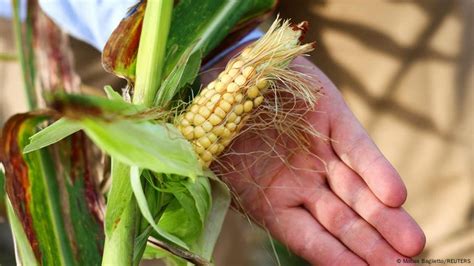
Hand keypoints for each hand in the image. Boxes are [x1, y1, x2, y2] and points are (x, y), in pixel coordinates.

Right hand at [210, 56, 425, 264]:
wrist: (224, 69)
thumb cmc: (214, 121)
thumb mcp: (218, 161)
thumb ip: (237, 188)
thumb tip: (265, 219)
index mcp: (271, 200)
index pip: (308, 238)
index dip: (334, 257)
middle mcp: (299, 182)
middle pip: (341, 220)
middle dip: (371, 243)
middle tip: (402, 265)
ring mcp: (318, 152)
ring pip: (357, 191)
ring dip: (384, 216)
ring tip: (411, 242)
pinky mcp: (334, 119)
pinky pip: (358, 149)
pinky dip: (377, 171)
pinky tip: (396, 196)